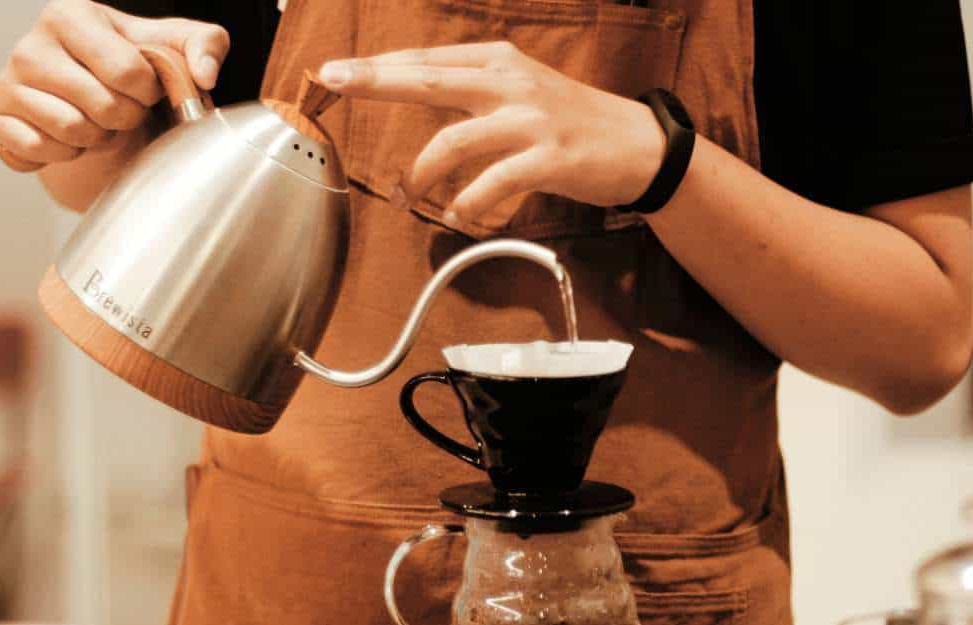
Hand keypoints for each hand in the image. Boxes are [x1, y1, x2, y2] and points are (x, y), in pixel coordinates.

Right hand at [0, 0, 228, 170]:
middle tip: (121, 107)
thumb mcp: (175, 46)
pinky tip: (71, 136)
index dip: (148, 92)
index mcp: (70, 15)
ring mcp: (9, 83)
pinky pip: (41, 151)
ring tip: (97, 119)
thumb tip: (205, 75)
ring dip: (98, 137)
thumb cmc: (134, 68)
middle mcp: (30, 45)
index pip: (127, 71)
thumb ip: (206, 44)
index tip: (144, 86)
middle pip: (104, 107)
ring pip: (73, 132)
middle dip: (126, 117)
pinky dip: (66, 154)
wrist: (95, 98)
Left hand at [317, 42, 665, 225]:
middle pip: (428, 79)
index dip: (378, 66)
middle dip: (376, 81)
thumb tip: (417, 94)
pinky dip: (466, 203)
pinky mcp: (548, 159)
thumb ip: (473, 91)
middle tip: (335, 81)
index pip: (426, 60)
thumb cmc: (572, 122)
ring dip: (421, 173)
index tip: (336, 70)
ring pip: (454, 141)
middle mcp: (510, 83)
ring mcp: (529, 121)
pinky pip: (492, 183)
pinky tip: (457, 215)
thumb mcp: (521, 90)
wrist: (637, 146)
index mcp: (499, 62)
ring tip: (408, 197)